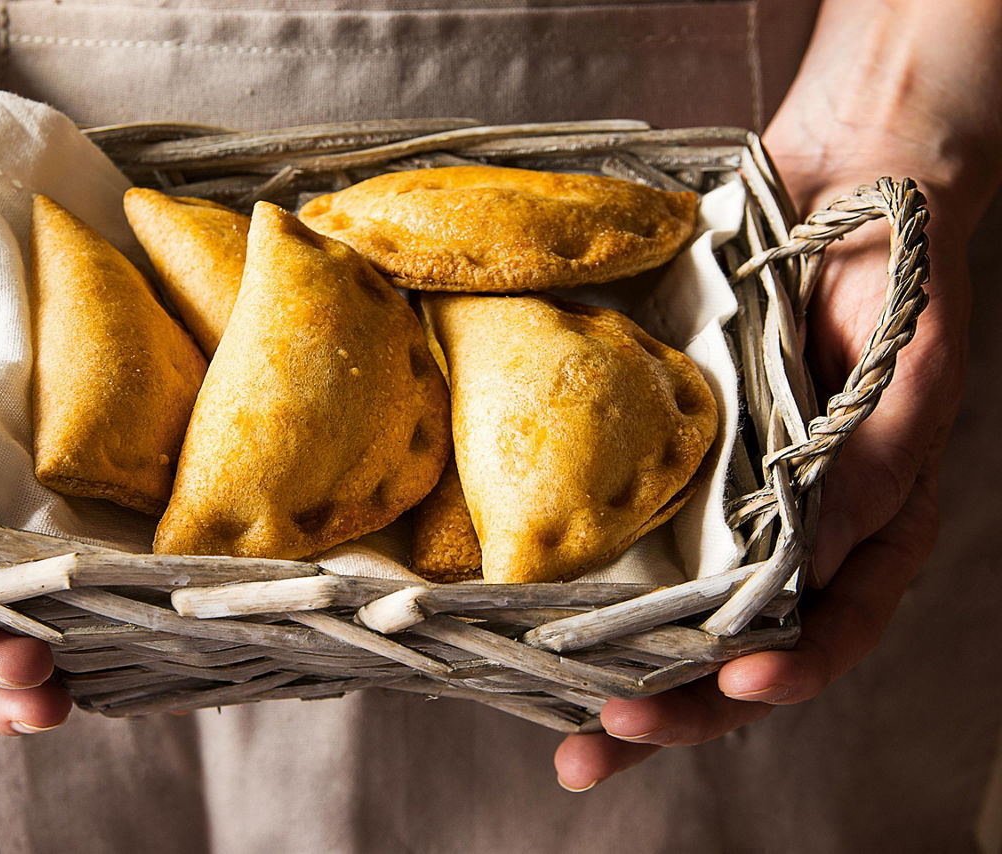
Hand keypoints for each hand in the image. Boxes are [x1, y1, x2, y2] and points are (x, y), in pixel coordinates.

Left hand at [552, 141, 981, 793]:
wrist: (844, 178)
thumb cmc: (898, 271)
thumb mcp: (909, 365)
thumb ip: (876, 465)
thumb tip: (817, 566)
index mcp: (863, 526)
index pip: (830, 629)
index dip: (786, 671)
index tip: (733, 684)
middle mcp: (786, 528)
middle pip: (734, 647)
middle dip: (672, 706)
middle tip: (598, 746)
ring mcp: (722, 497)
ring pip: (671, 607)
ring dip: (614, 667)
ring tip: (557, 720)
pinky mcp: (668, 455)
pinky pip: (630, 524)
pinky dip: (589, 576)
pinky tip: (532, 610)